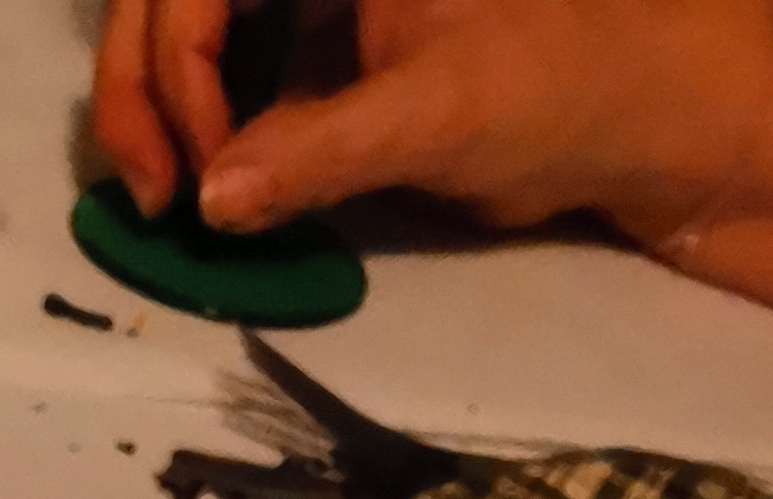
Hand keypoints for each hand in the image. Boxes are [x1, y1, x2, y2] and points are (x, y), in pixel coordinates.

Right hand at [91, 0, 768, 249]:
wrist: (631, 114)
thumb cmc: (558, 86)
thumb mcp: (438, 117)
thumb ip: (322, 149)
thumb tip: (214, 198)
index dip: (174, 65)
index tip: (196, 171)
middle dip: (141, 85)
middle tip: (148, 197)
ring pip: (185, 26)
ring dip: (157, 105)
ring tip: (165, 198)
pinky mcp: (316, 44)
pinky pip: (226, 67)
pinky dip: (199, 124)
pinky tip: (202, 183)